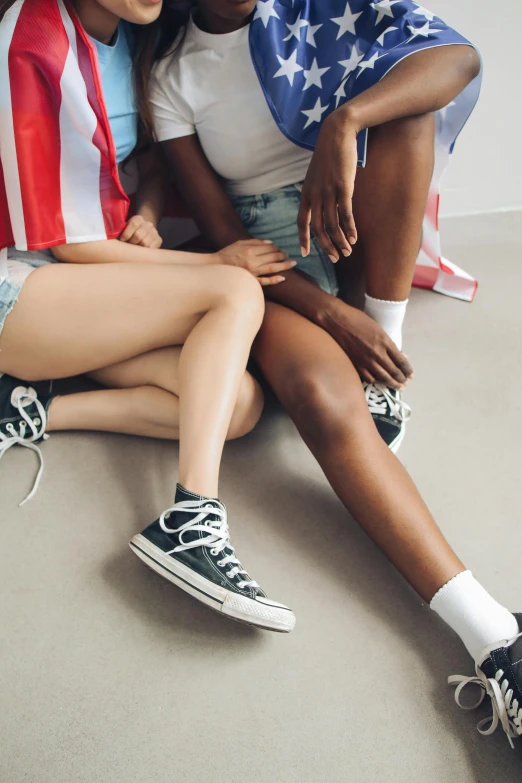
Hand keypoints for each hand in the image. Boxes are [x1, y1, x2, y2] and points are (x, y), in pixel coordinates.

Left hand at [120, 215, 162, 248]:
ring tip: (134, 249)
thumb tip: (113, 239)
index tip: (122, 240)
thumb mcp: (125, 228)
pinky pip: (151, 248)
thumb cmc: (131, 232)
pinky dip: (145, 251)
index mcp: (139, 219)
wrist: (145, 230)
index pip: (134, 224)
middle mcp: (148, 224)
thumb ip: (120, 231)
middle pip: (139, 236)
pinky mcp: (159, 240)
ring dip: (138, 248)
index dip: (127, 233)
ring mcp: (155, 232)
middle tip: (128, 246)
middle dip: (131, 243)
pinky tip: (141, 251)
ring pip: (145, 243)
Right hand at [215, 239, 296, 286]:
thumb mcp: (239, 243)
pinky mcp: (250, 281)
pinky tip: (282, 277)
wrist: (216, 267)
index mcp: (250, 250)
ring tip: (292, 263)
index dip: (277, 248)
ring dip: (284, 265)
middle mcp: (252, 261)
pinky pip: (264, 281)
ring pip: (272, 268)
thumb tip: (270, 243)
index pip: (269, 248)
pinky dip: (274, 280)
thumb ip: (255, 242)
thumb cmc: (227, 254)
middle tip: (288, 255)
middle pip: (273, 257)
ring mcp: (252, 272)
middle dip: (282, 255)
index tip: (280, 249)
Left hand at [298, 112, 357, 260]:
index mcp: (307, 193)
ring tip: (347, 252)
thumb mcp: (317, 174)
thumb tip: (324, 205)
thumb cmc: (330, 153)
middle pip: (318, 229)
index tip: (305, 253)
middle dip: (326, 246)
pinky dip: (349, 229)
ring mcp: (328, 192)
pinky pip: (345, 214)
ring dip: (340, 241)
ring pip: (332, 225)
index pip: (302, 222)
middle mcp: (315, 195)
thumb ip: (318, 191)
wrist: (337, 133)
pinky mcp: (343, 187)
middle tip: (335, 258)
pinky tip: (354, 238)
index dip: (303, 239)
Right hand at [321, 299, 413, 388]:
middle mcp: (378, 353)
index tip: (411, 375)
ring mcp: (366, 360)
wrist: (338, 321)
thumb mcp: (378, 329)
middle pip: (394, 371)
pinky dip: (376, 381)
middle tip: (405, 384)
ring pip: (383, 377)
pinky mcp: (356, 364)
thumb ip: (389, 344)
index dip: (407, 370)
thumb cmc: (359, 320)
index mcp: (385, 342)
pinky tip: (379, 382)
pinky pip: (369, 377)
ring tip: (397, 387)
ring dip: (391, 383)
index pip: (401, 361)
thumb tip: (400, 355)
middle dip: (401, 379)